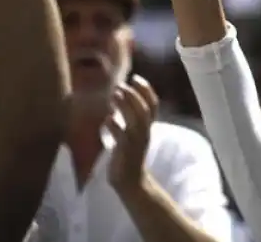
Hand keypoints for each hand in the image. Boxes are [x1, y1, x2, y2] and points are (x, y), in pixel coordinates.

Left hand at [106, 75, 158, 192]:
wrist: (131, 182)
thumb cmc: (128, 156)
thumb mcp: (132, 136)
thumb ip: (129, 121)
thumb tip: (116, 105)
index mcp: (148, 127)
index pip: (154, 104)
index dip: (147, 90)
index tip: (136, 78)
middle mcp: (145, 132)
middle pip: (145, 109)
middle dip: (135, 94)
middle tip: (121, 84)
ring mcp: (137, 142)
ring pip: (136, 120)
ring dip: (126, 105)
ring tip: (114, 94)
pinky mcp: (126, 151)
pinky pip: (122, 136)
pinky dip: (114, 125)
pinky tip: (107, 119)